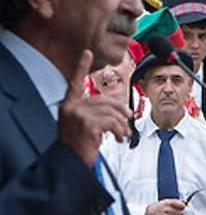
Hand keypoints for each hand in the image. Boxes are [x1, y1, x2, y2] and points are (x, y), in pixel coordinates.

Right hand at [58, 50, 130, 164]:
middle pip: (104, 100)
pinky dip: (119, 130)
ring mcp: (78, 114)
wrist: (69, 162)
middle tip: (128, 120)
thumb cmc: (78, 145)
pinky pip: (112, 122)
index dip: (82, 66)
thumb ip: (93, 112)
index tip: (87, 52)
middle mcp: (71, 107)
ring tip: (121, 135)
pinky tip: (117, 138)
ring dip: (121, 125)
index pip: (75, 81)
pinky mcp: (87, 124)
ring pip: (111, 112)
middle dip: (120, 111)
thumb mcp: (82, 125)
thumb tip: (119, 110)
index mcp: (68, 104)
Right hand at [145, 199, 185, 214]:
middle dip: (180, 213)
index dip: (183, 206)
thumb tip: (183, 201)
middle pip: (180, 212)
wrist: (145, 213)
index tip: (182, 207)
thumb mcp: (164, 201)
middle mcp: (166, 209)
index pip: (181, 204)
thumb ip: (175, 201)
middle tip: (178, 213)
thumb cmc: (156, 207)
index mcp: (167, 202)